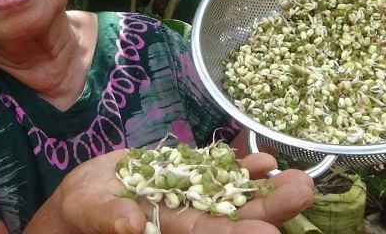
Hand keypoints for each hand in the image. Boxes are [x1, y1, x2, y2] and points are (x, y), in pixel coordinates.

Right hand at [39, 150, 313, 233]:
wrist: (88, 192)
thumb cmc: (81, 210)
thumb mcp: (89, 210)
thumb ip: (108, 216)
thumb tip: (129, 224)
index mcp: (169, 230)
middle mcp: (189, 215)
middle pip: (233, 214)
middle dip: (268, 206)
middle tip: (304, 192)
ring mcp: (193, 193)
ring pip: (234, 191)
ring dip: (266, 185)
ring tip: (299, 176)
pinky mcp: (190, 172)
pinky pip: (220, 169)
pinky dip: (241, 164)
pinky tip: (265, 159)